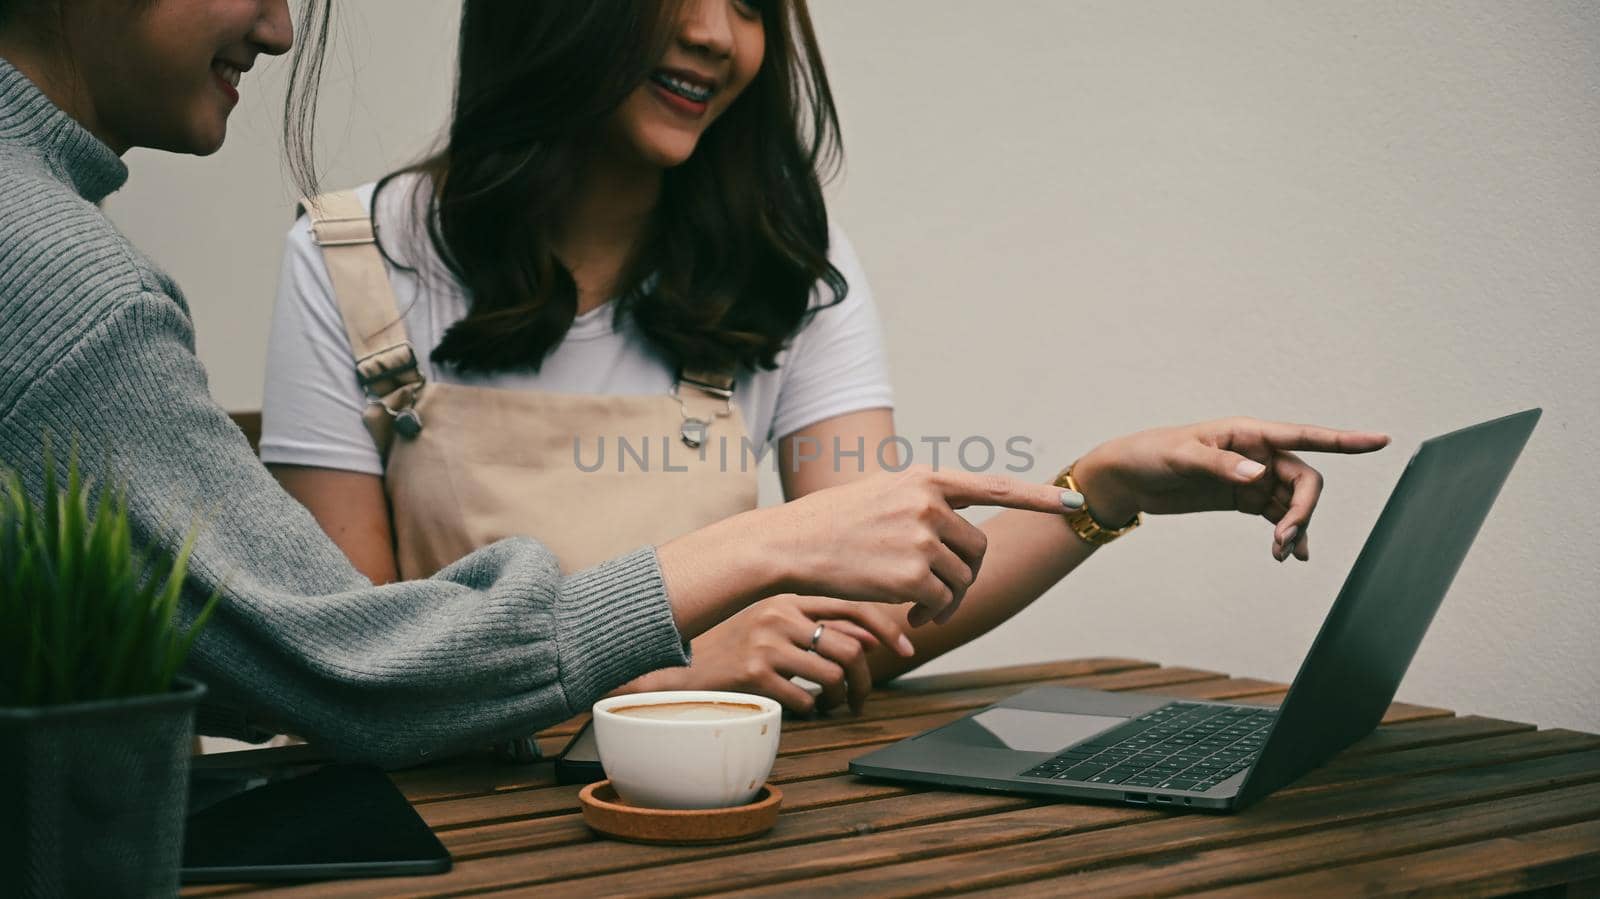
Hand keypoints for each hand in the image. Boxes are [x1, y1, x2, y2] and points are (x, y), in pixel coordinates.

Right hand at [672, 595, 914, 714]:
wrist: (678, 667)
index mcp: (788, 597)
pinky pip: (806, 698)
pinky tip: (802, 709)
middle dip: (866, 680)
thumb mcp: (774, 624)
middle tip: (862, 700)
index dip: (887, 630)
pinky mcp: (754, 673)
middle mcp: (780, 614)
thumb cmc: (732, 645)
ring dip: (841, 699)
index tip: (906, 651)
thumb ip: (819, 624)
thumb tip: (874, 639)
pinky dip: (812, 710)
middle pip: (851, 647)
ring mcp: (766, 643)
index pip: (854, 606)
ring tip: (832, 707)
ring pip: (834, 675)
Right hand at [773, 467, 1081, 626]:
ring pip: (962, 578)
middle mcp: (928, 503)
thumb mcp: (881, 495)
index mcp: (924, 480)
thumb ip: (923, 503)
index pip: (993, 487)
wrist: (789, 544)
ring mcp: (921, 537)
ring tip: (918, 607)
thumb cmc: (830, 524)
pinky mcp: (912, 573)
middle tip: (938, 597)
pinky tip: (909, 615)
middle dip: (965, 576)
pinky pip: (942, 601)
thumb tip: (957, 530)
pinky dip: (932, 613)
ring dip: (946, 600)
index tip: (1073, 504)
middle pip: (977, 548)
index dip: (1038, 497)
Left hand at [1072, 417, 1389, 560]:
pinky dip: (1286, 534)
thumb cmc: (1150, 455)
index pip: (1305, 436)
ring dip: (1294, 528)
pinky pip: (1276, 515)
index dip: (1345, 440)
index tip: (1380, 441)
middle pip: (1305, 480)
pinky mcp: (1242, 498)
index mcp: (1249, 433)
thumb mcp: (1180, 457)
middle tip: (1284, 539)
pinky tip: (1289, 554)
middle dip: (1304, 510)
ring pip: (1293, 503)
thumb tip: (1258, 473)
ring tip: (1280, 553)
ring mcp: (1252, 476)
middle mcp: (1258, 453)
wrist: (1126, 476)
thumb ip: (1219, 463)